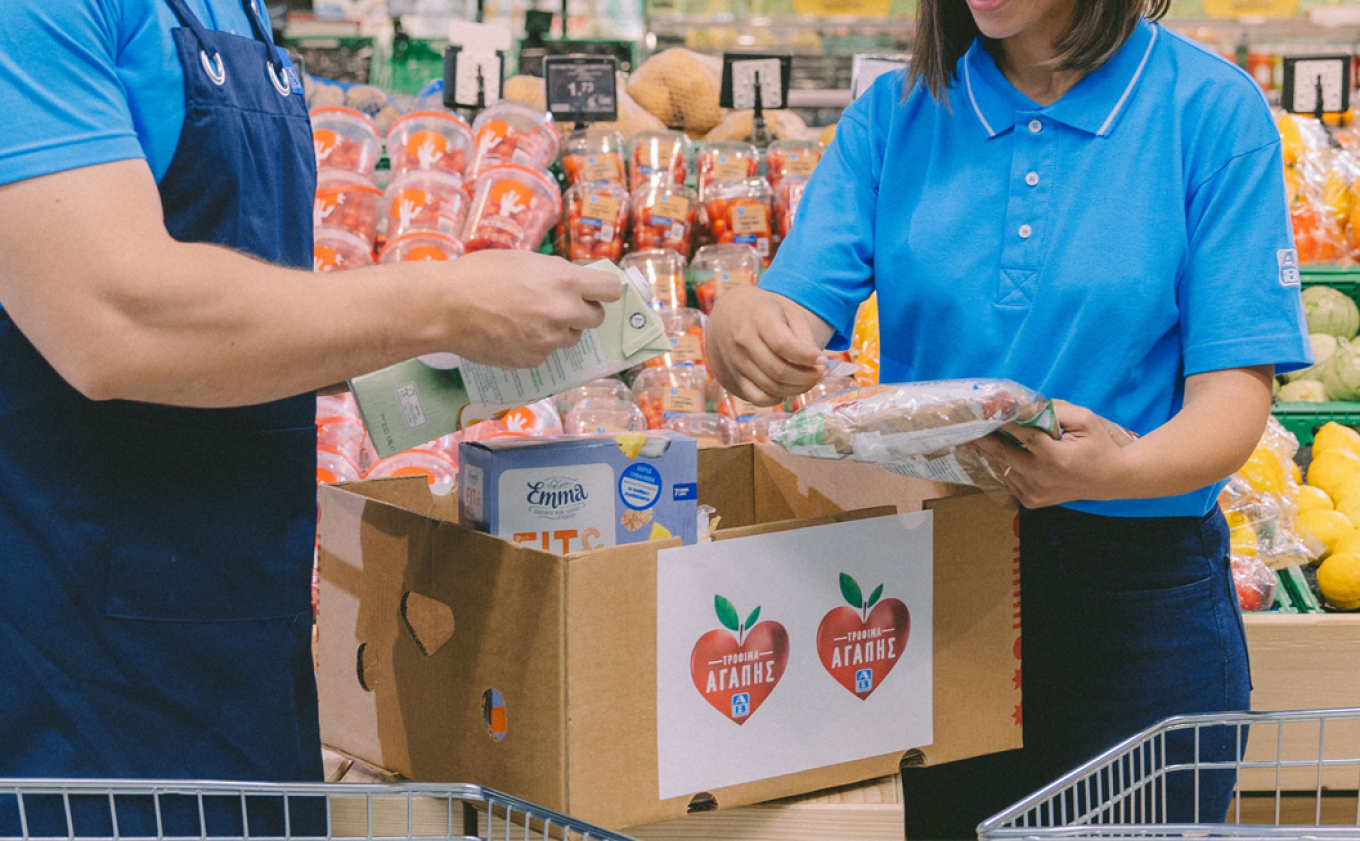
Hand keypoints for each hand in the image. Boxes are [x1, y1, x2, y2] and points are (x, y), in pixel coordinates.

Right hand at [442, 251, 620, 368]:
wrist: (446, 307)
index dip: (603, 290)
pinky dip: (536, 345)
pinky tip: (513, 333)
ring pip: (571, 338)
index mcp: (565, 281)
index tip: (596, 291)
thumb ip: (556, 274)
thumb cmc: (479, 274)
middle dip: (582, 311)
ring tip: (529, 318)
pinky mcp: (534, 360)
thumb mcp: (525, 261)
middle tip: (559, 305)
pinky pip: (547, 352)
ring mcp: (549, 340)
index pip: (611, 290)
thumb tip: (576, 284)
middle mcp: (563, 312)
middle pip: (596, 317)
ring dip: (559, 330)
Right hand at [706, 285, 826, 404]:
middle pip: (779, 371)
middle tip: (822, 372)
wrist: (730, 313)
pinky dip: (777, 398)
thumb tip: (817, 364)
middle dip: (807, 377)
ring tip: (812, 379)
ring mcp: (738, 362)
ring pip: (771, 387)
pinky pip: (757, 398)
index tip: (823, 359)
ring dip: (798, 389)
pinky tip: (789, 388)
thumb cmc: (766, 311)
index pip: (784, 345)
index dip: (807, 357)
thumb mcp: (788, 311)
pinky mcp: (736, 376)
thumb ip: (804, 335)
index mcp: (759, 319)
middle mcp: (744, 342)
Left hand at [968, 401, 1129, 507]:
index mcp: (1057, 459)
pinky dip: (1006, 466)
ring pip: (1004, 468)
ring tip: (981, 437)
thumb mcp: (1084, 420)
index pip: (1024, 437)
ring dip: (995, 452)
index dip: (1005, 422)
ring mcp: (1035, 493)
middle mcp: (1042, 478)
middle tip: (965, 427)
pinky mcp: (1031, 501)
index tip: (986, 411)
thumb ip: (1055, 411)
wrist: (1111, 479)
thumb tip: (1024, 406)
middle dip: (984, 439)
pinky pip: (1010, 480)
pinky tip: (1009, 454)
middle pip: (1004, 455)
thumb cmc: (1098, 445)